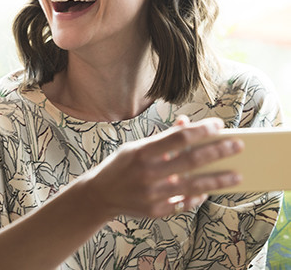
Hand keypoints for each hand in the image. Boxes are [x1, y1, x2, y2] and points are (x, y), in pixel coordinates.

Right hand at [82, 116, 242, 218]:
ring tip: (236, 175)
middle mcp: (147, 173)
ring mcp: (152, 194)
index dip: (201, 131)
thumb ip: (163, 138)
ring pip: (193, 186)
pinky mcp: (155, 211)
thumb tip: (187, 123)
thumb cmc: (120, 166)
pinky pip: (183, 203)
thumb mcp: (136, 147)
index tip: (219, 125)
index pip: (178, 138)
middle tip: (237, 146)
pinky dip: (198, 197)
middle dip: (217, 152)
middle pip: (190, 161)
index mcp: (142, 152)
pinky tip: (208, 191)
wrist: (99, 195)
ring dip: (218, 180)